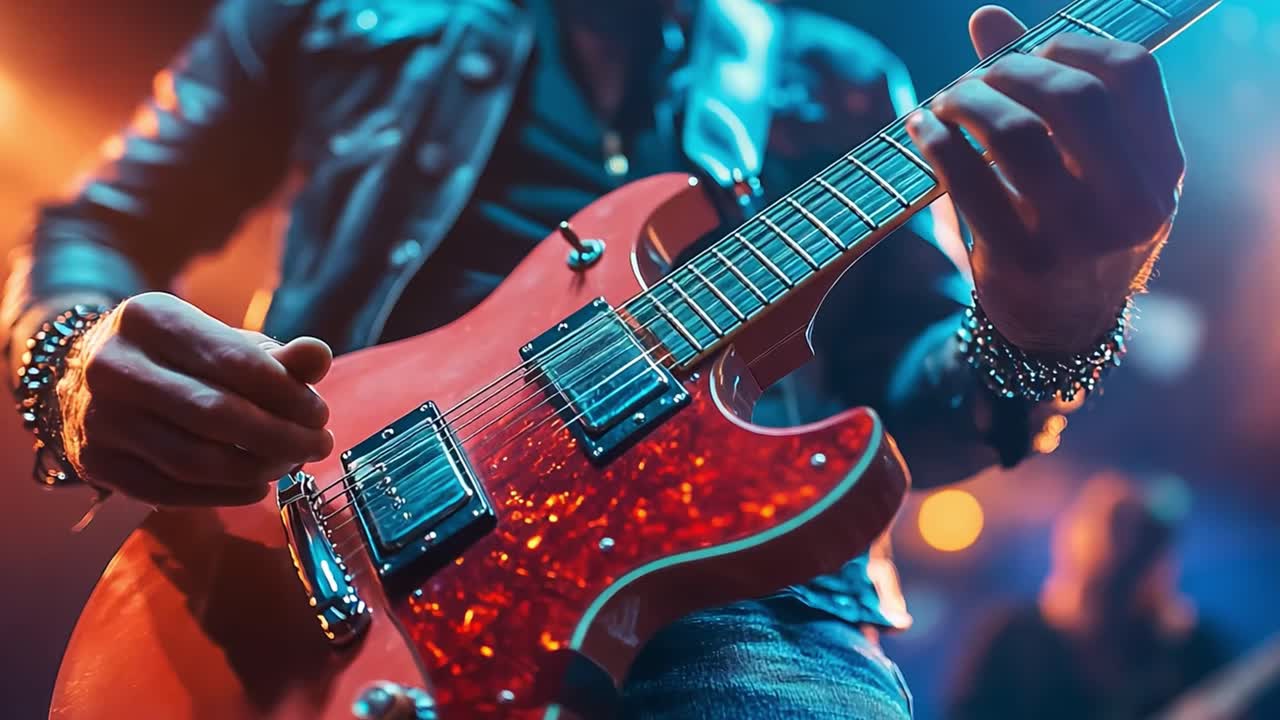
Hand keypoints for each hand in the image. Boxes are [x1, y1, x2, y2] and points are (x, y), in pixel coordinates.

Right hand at [56, 292, 334, 505]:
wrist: (91, 377)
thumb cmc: (178, 358)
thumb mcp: (223, 342)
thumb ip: (275, 355)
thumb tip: (320, 356)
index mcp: (150, 318)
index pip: (235, 363)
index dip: (288, 394)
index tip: (320, 413)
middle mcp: (114, 366)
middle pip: (216, 415)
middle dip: (281, 437)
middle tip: (318, 445)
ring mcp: (98, 417)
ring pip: (193, 460)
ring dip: (257, 470)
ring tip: (290, 464)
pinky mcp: (95, 462)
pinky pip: (168, 492)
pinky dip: (222, 496)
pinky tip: (255, 486)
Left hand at [905, 6, 1183, 352]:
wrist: (1059, 327)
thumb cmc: (1071, 228)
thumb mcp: (1086, 169)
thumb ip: (1046, 91)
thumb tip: (986, 18)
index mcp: (1160, 170)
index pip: (1132, 73)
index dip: (1074, 45)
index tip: (1034, 52)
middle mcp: (1132, 203)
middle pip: (1073, 97)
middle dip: (1013, 72)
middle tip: (978, 79)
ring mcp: (1078, 237)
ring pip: (1017, 135)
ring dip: (968, 102)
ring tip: (945, 102)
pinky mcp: (1022, 261)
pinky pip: (968, 182)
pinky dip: (937, 143)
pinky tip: (923, 132)